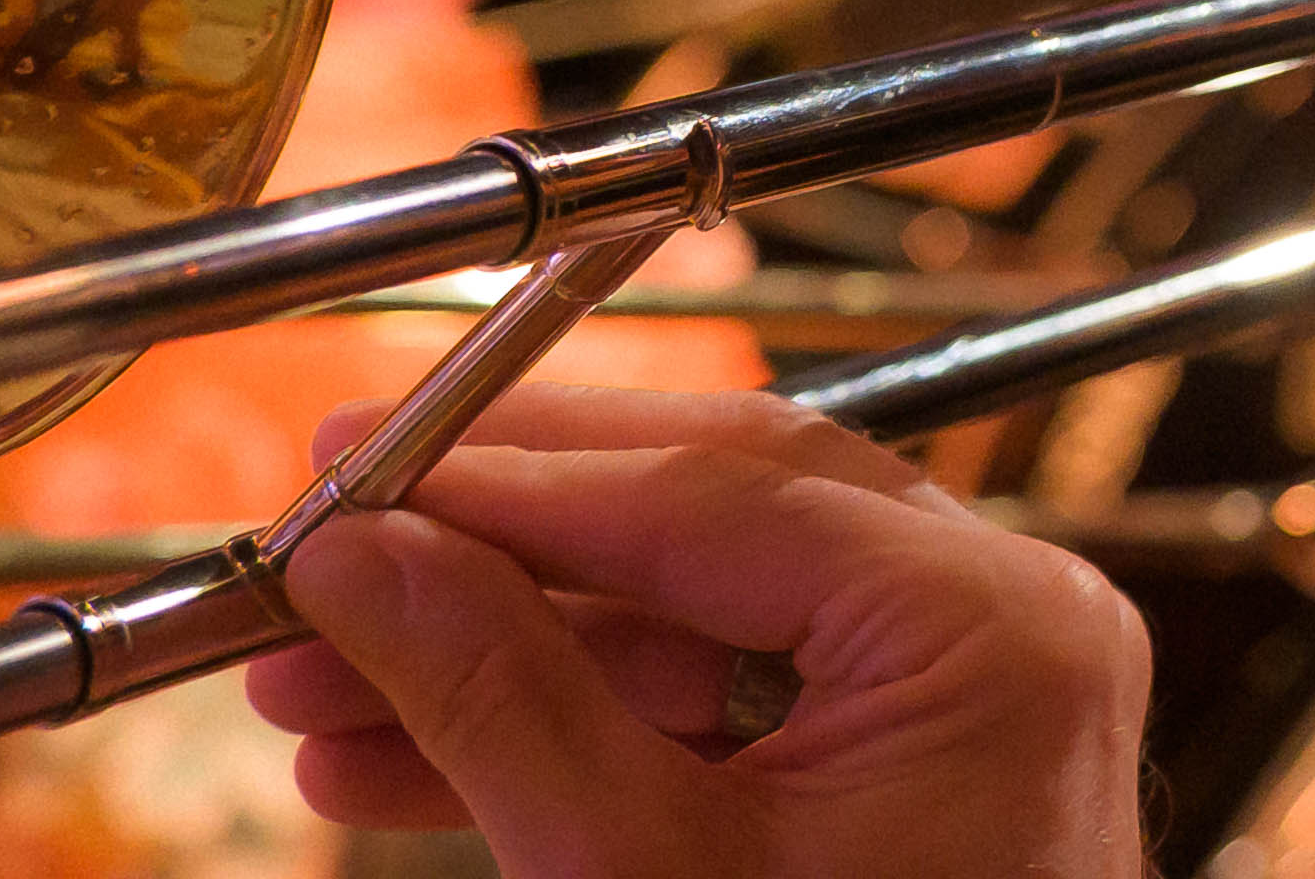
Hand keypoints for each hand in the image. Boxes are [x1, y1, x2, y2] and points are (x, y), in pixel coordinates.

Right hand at [246, 384, 1146, 878]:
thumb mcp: (635, 875)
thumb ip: (498, 698)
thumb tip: (357, 560)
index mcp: (988, 629)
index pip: (715, 490)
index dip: (506, 478)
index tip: (339, 475)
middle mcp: (1004, 626)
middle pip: (710, 518)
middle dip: (492, 549)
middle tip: (314, 554)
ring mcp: (967, 693)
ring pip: (696, 616)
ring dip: (501, 646)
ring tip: (310, 691)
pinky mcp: (912, 766)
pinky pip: (725, 701)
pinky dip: (573, 722)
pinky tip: (397, 761)